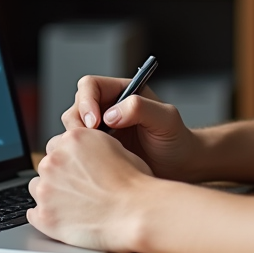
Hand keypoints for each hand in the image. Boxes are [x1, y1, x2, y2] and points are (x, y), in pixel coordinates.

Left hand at [27, 127, 153, 252]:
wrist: (136, 214)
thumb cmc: (134, 184)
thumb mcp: (117, 149)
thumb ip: (92, 147)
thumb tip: (84, 154)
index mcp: (73, 139)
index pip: (57, 144)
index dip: (70, 157)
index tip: (78, 168)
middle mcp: (54, 160)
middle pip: (46, 164)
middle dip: (59, 175)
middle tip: (79, 188)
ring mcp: (46, 189)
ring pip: (37, 187)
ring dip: (51, 193)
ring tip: (74, 204)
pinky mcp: (43, 216)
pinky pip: (33, 214)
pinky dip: (47, 215)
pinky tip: (66, 218)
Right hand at [63, 74, 204, 181]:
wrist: (180, 166)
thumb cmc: (177, 139)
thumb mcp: (166, 119)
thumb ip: (141, 108)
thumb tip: (111, 114)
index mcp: (122, 91)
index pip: (90, 85)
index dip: (87, 102)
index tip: (95, 123)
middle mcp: (108, 107)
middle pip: (76, 106)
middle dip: (78, 123)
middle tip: (91, 142)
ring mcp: (101, 129)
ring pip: (73, 128)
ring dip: (78, 141)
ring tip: (98, 156)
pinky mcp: (98, 150)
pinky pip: (78, 148)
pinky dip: (80, 155)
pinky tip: (97, 167)